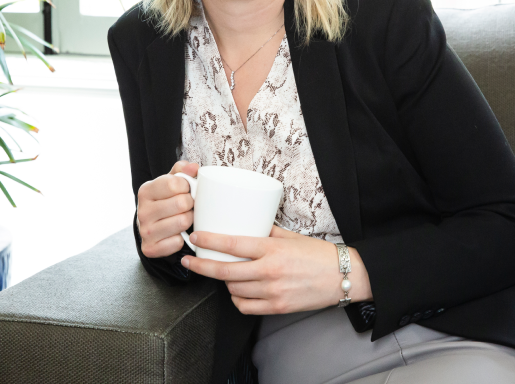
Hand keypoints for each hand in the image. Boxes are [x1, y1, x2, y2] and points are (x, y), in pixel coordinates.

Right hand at [136, 161, 198, 257]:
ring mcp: (145, 231)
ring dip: (189, 220)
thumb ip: (183, 171)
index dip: (187, 186)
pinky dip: (182, 238)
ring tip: (185, 217)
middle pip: (181, 203)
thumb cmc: (166, 201)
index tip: (186, 190)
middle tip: (188, 206)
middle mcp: (142, 210)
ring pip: (182, 222)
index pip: (175, 184)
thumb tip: (194, 167)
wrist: (153, 228)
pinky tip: (178, 234)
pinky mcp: (150, 248)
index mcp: (146, 190)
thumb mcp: (172, 182)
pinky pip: (178, 242)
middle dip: (191, 204)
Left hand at [180, 226, 372, 314]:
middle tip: (188, 260)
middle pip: (225, 271)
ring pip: (233, 289)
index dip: (210, 242)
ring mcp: (272, 292)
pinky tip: (236, 289)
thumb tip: (245, 223)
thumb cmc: (316, 253)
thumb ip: (265, 231)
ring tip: (220, 271)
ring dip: (222, 281)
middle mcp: (269, 271)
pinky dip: (236, 298)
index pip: (233, 245)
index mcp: (271, 249)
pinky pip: (245, 306)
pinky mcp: (277, 307)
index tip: (196, 238)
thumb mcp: (289, 235)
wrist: (342, 276)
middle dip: (202, 266)